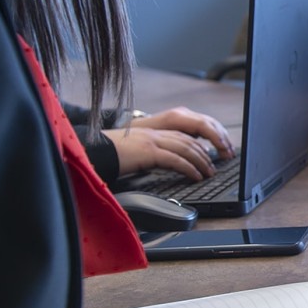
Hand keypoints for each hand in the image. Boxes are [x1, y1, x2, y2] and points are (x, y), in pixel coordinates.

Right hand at [107, 107, 233, 179]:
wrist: (93, 152)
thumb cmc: (112, 156)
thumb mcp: (137, 153)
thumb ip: (154, 155)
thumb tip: (171, 165)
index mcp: (153, 132)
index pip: (184, 135)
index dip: (199, 145)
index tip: (210, 156)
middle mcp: (155, 133)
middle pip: (189, 141)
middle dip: (206, 153)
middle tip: (215, 166)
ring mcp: (152, 141)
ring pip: (186, 149)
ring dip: (202, 162)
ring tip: (209, 173)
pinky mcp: (148, 152)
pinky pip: (175, 160)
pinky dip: (189, 168)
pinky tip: (196, 176)